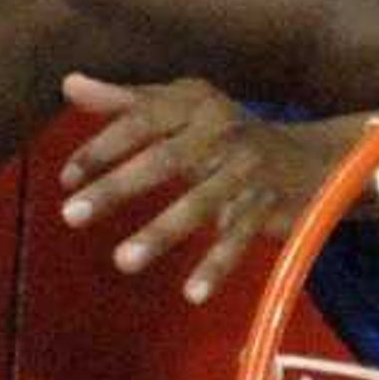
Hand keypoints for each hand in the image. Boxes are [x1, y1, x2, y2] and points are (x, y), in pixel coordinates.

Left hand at [54, 75, 355, 305]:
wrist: (312, 158)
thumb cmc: (226, 133)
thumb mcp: (182, 109)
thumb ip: (125, 102)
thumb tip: (68, 84)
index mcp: (195, 104)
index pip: (141, 121)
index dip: (102, 148)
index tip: (66, 179)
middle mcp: (222, 131)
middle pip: (164, 160)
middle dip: (116, 188)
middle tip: (70, 215)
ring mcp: (247, 170)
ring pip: (199, 203)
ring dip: (160, 233)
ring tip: (122, 261)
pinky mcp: (269, 206)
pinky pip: (238, 238)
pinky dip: (217, 266)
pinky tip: (192, 294)